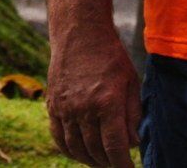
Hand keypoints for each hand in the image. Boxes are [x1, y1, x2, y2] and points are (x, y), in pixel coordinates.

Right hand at [47, 29, 141, 166]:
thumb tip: (132, 143)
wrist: (80, 31)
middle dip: (108, 163)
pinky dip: (69, 150)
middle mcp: (83, 108)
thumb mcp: (130, 81)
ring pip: (76, 147)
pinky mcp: (53, 104)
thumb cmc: (111, 55)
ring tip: (100, 161)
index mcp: (107, 103)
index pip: (114, 148)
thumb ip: (133, 114)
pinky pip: (58, 136)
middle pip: (95, 151)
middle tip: (116, 163)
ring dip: (89, 160)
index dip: (122, 165)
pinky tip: (79, 153)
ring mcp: (65, 107)